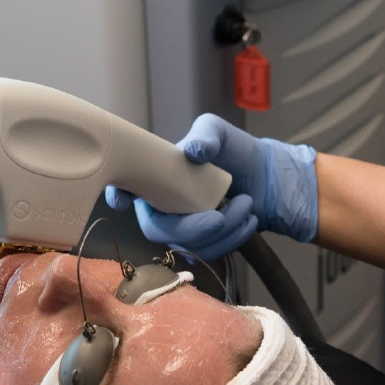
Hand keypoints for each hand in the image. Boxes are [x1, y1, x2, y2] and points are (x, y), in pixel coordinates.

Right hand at [104, 113, 317, 257]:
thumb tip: (193, 152)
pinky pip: (206, 253)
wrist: (266, 175)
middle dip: (190, 229)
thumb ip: (206, 135)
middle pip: (157, 229)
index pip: (126, 188)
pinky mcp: (200, 243)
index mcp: (156, 177)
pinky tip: (249, 220)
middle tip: (219, 217)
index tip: (123, 200)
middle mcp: (162, 205)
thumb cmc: (235, 150)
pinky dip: (231, 240)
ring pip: (186, 245)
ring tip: (247, 204)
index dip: (118, 195)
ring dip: (222, 232)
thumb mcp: (218, 131)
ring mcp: (180, 227)